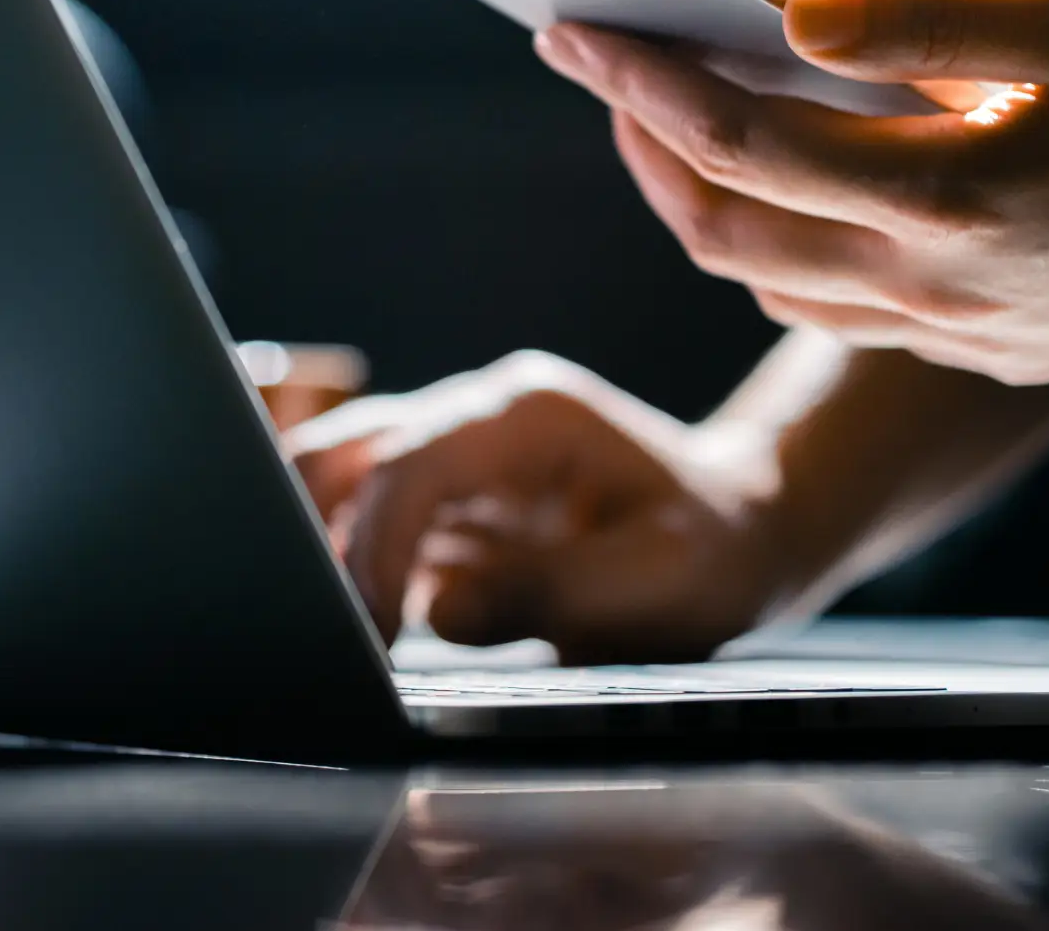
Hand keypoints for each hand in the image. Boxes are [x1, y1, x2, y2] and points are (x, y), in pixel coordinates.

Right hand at [284, 351, 786, 661]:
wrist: (741, 531)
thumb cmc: (707, 554)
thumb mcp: (652, 583)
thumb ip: (547, 593)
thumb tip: (438, 615)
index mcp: (526, 416)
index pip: (410, 463)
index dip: (372, 547)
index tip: (367, 631)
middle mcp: (478, 418)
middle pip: (349, 450)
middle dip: (308, 530)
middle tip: (311, 624)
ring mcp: (457, 456)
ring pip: (342, 481)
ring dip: (323, 552)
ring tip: (328, 631)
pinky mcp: (448, 502)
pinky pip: (371, 526)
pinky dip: (349, 571)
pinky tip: (357, 629)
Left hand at [534, 0, 1048, 383]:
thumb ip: (932, 22)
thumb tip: (788, 18)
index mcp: (952, 197)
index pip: (738, 142)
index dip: (641, 82)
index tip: (577, 29)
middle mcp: (937, 285)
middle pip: (724, 230)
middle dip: (640, 146)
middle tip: (600, 67)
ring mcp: (961, 332)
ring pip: (772, 283)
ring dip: (700, 205)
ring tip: (672, 121)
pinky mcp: (992, 350)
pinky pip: (840, 315)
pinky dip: (779, 252)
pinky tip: (784, 197)